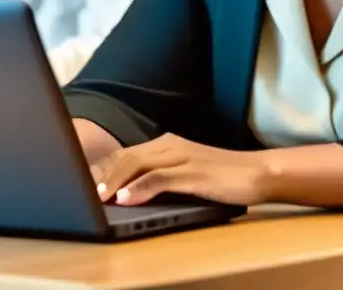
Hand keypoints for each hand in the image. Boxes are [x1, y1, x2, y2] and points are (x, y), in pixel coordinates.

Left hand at [91, 133, 271, 206]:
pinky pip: (159, 179)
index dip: (103, 168)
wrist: (258, 172)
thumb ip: (161, 176)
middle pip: (126, 156)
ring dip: (115, 181)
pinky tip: (126, 199)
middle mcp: (170, 145)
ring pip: (138, 165)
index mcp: (166, 143)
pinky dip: (139, 188)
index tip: (85, 182)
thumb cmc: (222, 177)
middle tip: (84, 192)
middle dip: (102, 174)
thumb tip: (130, 191)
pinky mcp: (193, 173)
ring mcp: (181, 157)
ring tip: (98, 196)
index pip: (126, 153)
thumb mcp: (186, 173)